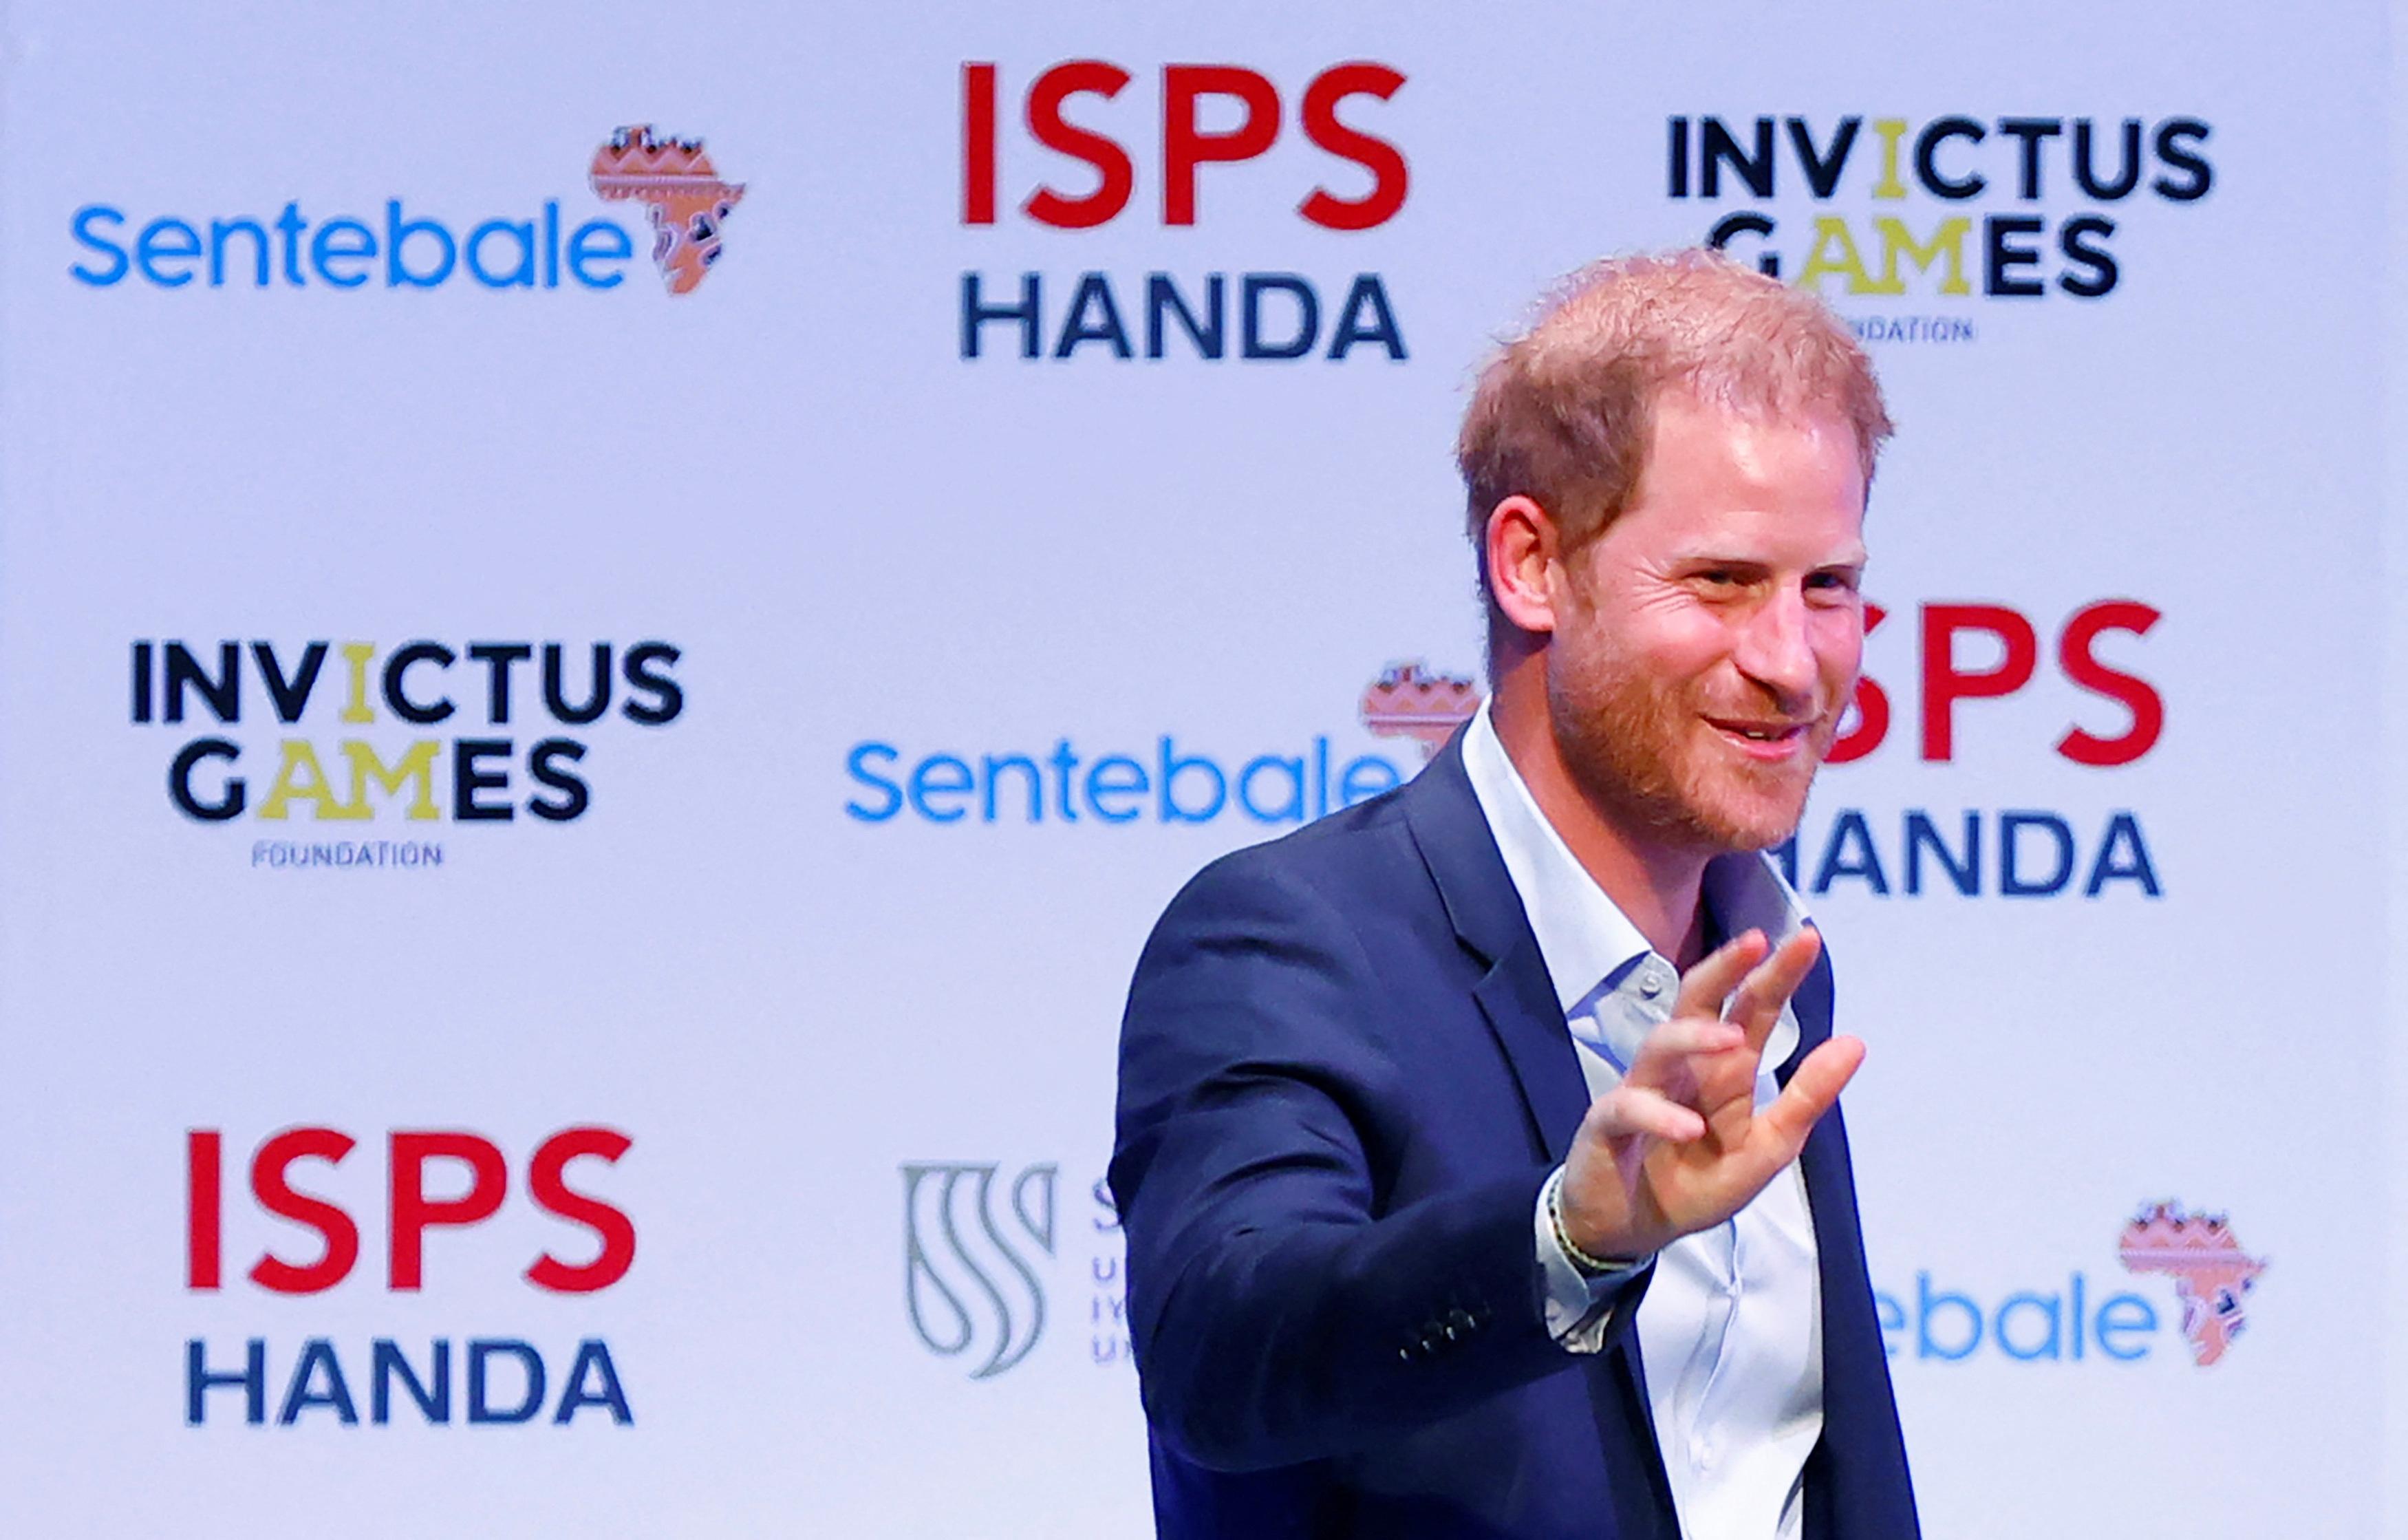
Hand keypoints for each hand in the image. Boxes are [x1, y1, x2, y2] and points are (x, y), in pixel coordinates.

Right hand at [1556, 927, 1862, 1261]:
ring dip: (1696, 1038)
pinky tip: (1689, 1128)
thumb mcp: (1769, 1148)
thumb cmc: (1696, 1183)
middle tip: (1755, 941)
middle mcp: (1683, 1069)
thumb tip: (1855, 1042)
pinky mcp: (1608, 1124)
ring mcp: (1642, 1090)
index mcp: (1724, 1071)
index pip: (1751, 1009)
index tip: (1808, 938)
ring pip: (1660, 1044)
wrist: (1631, 1230)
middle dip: (1725, 968)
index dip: (1776, 974)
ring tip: (1734, 1040)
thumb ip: (1807, 1097)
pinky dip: (1659, 1114)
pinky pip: (1629, 1107)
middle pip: (1697, 1002)